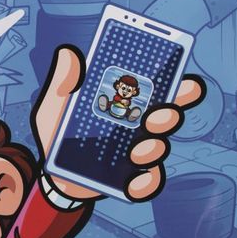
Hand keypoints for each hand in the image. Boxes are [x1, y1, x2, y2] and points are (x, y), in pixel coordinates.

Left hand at [31, 45, 204, 202]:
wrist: (49, 170)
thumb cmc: (57, 131)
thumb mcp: (56, 104)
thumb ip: (64, 81)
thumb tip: (69, 54)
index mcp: (127, 102)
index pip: (161, 89)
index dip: (181, 85)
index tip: (187, 82)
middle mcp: (139, 126)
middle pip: (168, 118)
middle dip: (168, 117)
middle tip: (153, 118)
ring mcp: (137, 154)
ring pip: (159, 149)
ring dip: (153, 149)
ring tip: (136, 152)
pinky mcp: (131, 180)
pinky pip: (148, 182)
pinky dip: (145, 183)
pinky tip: (133, 181)